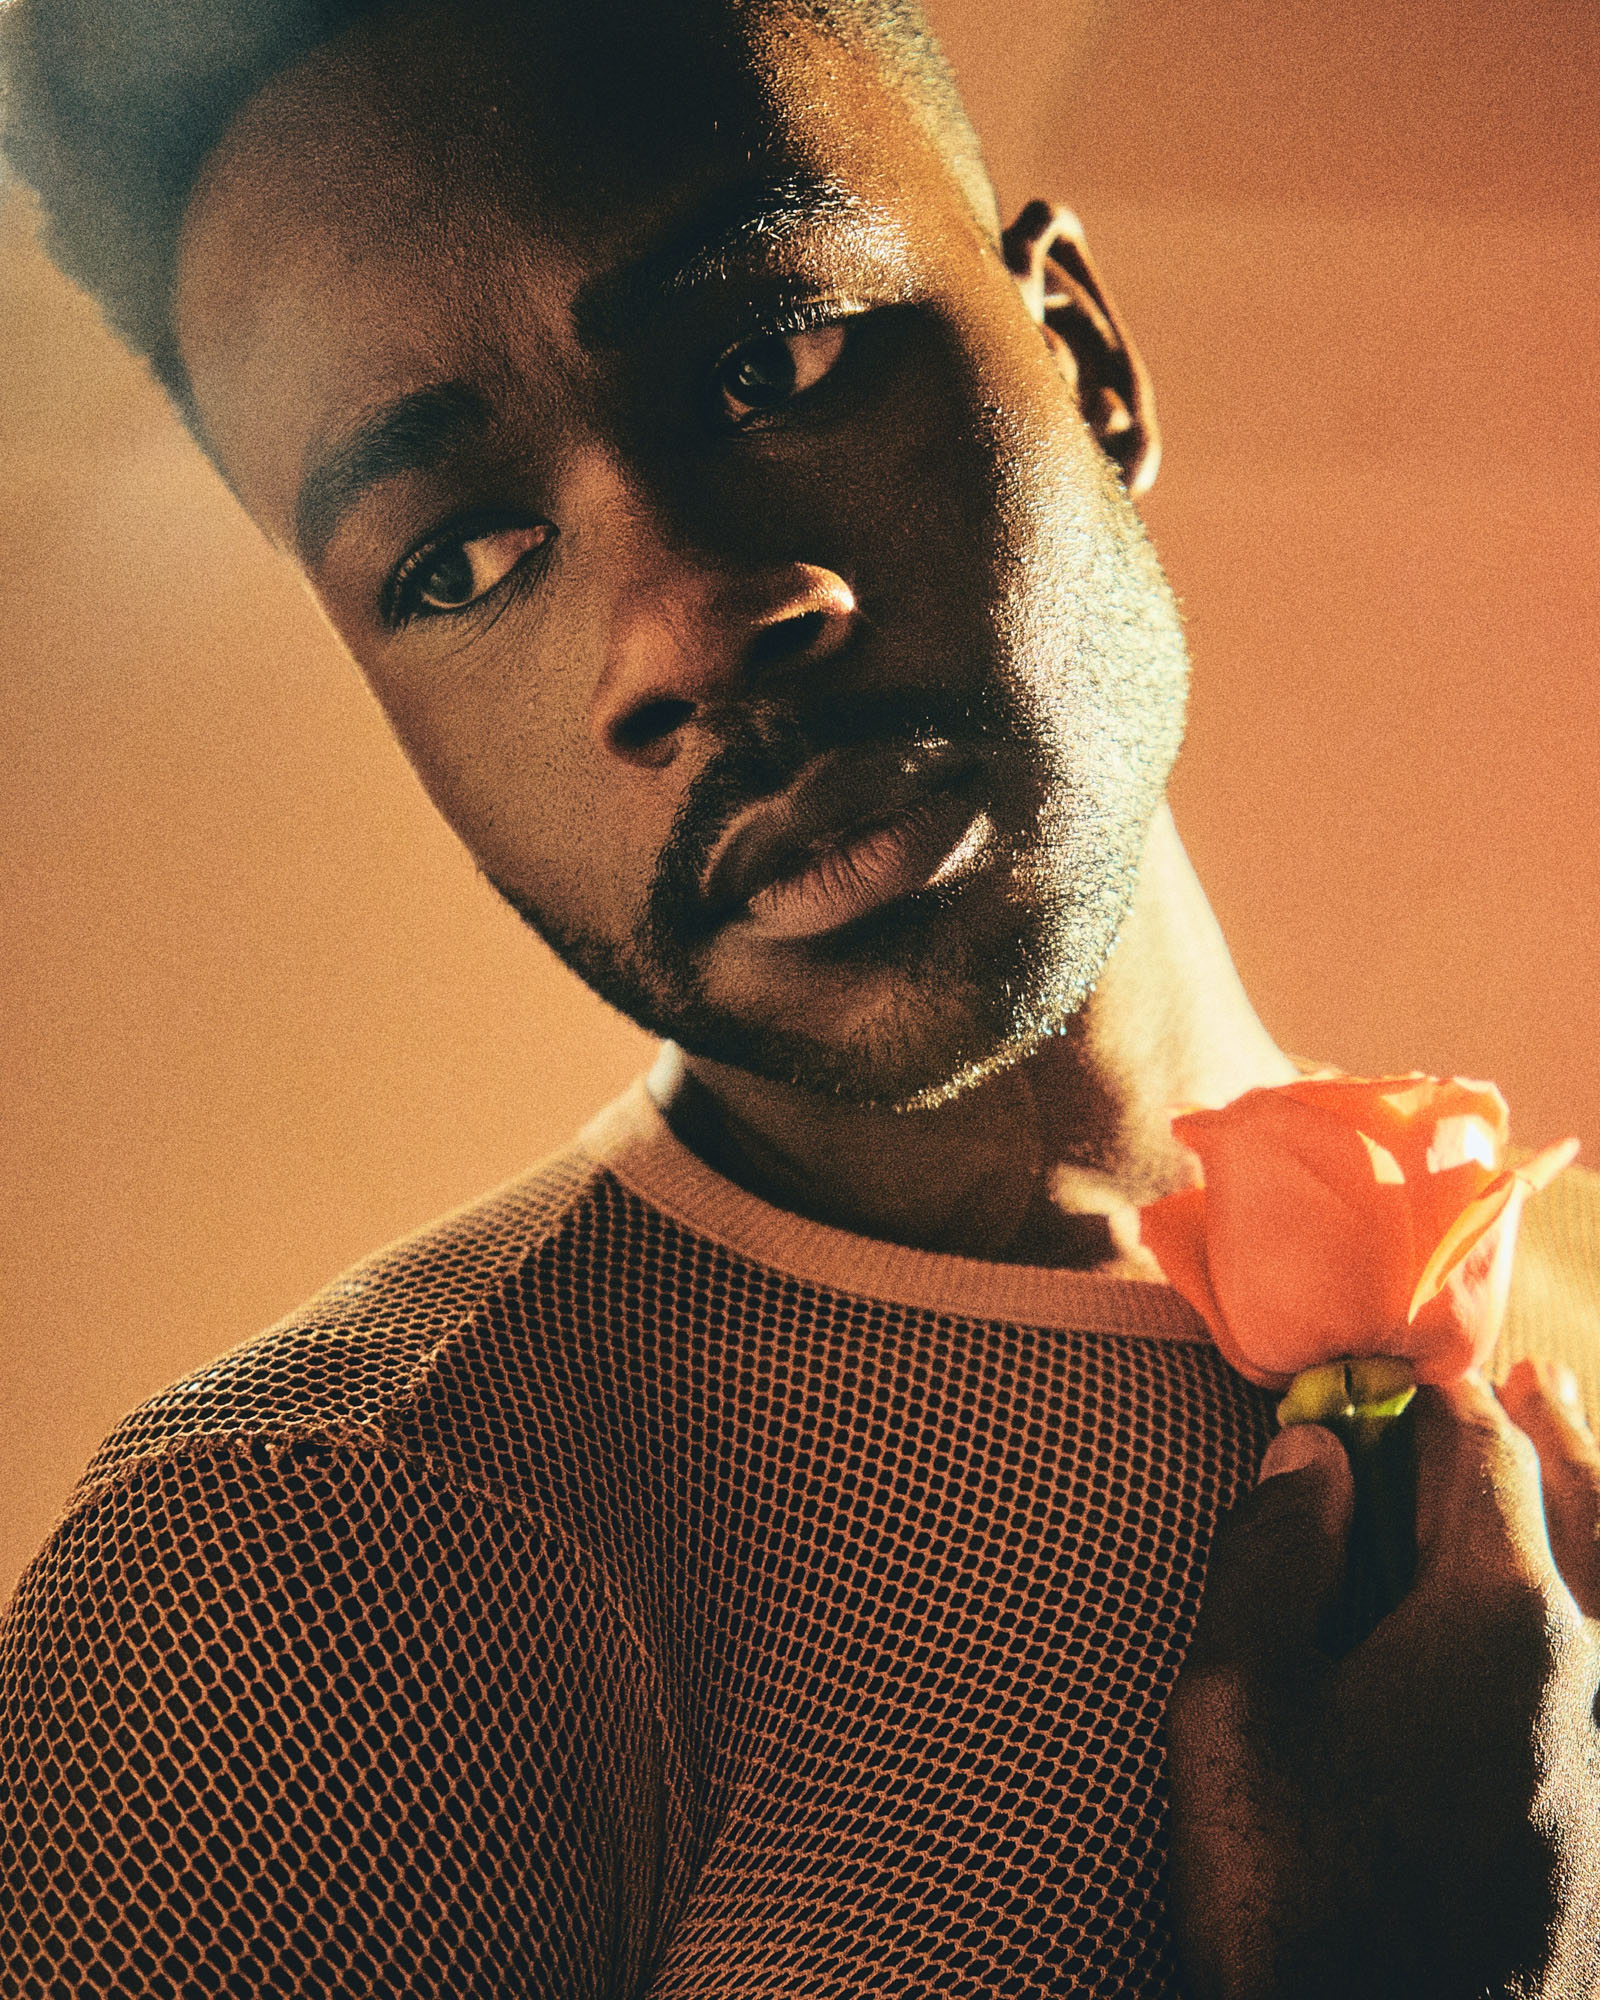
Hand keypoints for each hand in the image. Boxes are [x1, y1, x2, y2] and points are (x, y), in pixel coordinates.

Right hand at [1166, 1368, 1599, 1999]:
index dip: (1419, 1391)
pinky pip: (1595, 1657)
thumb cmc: (1300, 1894)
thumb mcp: (1238, 1707)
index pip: (1479, 1447)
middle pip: (1570, 1506)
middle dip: (1531, 1430)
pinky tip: (1542, 1600)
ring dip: (1580, 1502)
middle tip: (1517, 1372)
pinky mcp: (1588, 1816)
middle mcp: (1580, 1667)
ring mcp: (1597, 1748)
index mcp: (1498, 1617)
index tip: (1364, 1372)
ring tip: (1559, 1430)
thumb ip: (1276, 1557)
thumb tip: (1312, 1453)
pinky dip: (1587, 1587)